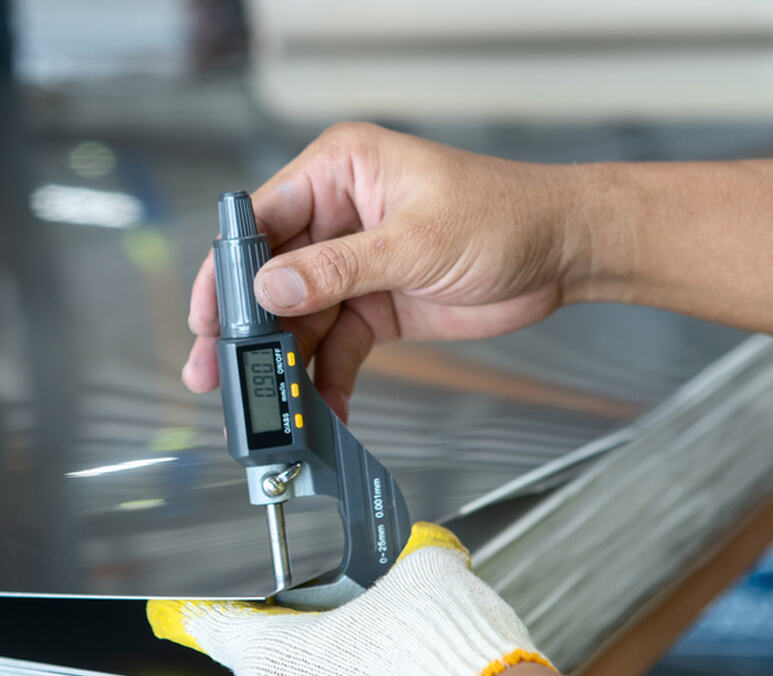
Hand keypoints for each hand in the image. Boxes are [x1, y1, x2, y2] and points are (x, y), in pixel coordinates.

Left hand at [146, 522, 551, 675]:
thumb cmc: (452, 666)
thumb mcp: (424, 573)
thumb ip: (400, 557)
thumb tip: (416, 552)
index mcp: (274, 661)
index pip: (215, 625)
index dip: (203, 608)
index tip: (181, 610)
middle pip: (277, 669)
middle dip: (314, 645)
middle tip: (363, 624)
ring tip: (403, 669)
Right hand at [183, 123, 590, 420]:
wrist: (564, 251)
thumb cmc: (506, 215)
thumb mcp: (417, 241)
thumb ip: (339, 269)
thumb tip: (272, 288)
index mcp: (340, 172)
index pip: (261, 219)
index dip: (229, 271)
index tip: (208, 318)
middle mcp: (337, 214)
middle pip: (271, 275)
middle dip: (247, 329)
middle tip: (220, 374)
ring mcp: (353, 263)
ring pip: (299, 318)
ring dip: (285, 363)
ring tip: (270, 403)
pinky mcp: (373, 305)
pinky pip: (335, 346)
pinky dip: (326, 378)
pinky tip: (320, 405)